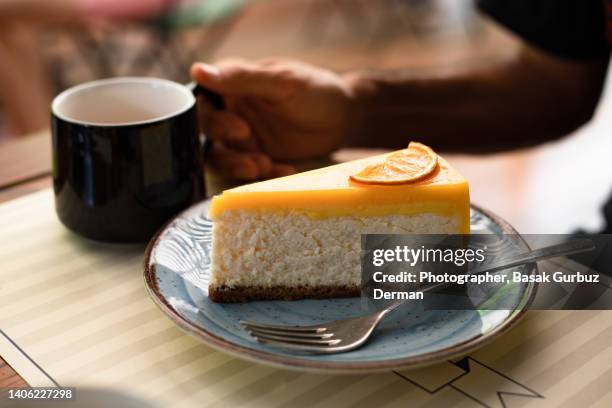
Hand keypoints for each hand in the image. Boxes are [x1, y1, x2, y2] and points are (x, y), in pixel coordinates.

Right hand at [190, 58, 354, 179]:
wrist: (345, 118)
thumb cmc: (316, 90)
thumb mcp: (282, 81)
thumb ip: (242, 77)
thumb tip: (197, 70)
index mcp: (232, 86)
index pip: (202, 103)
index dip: (213, 119)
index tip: (240, 127)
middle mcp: (232, 111)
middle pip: (208, 134)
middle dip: (227, 147)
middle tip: (254, 151)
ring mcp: (243, 137)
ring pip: (221, 157)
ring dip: (237, 165)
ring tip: (263, 166)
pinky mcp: (256, 157)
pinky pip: (247, 171)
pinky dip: (264, 174)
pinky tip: (285, 170)